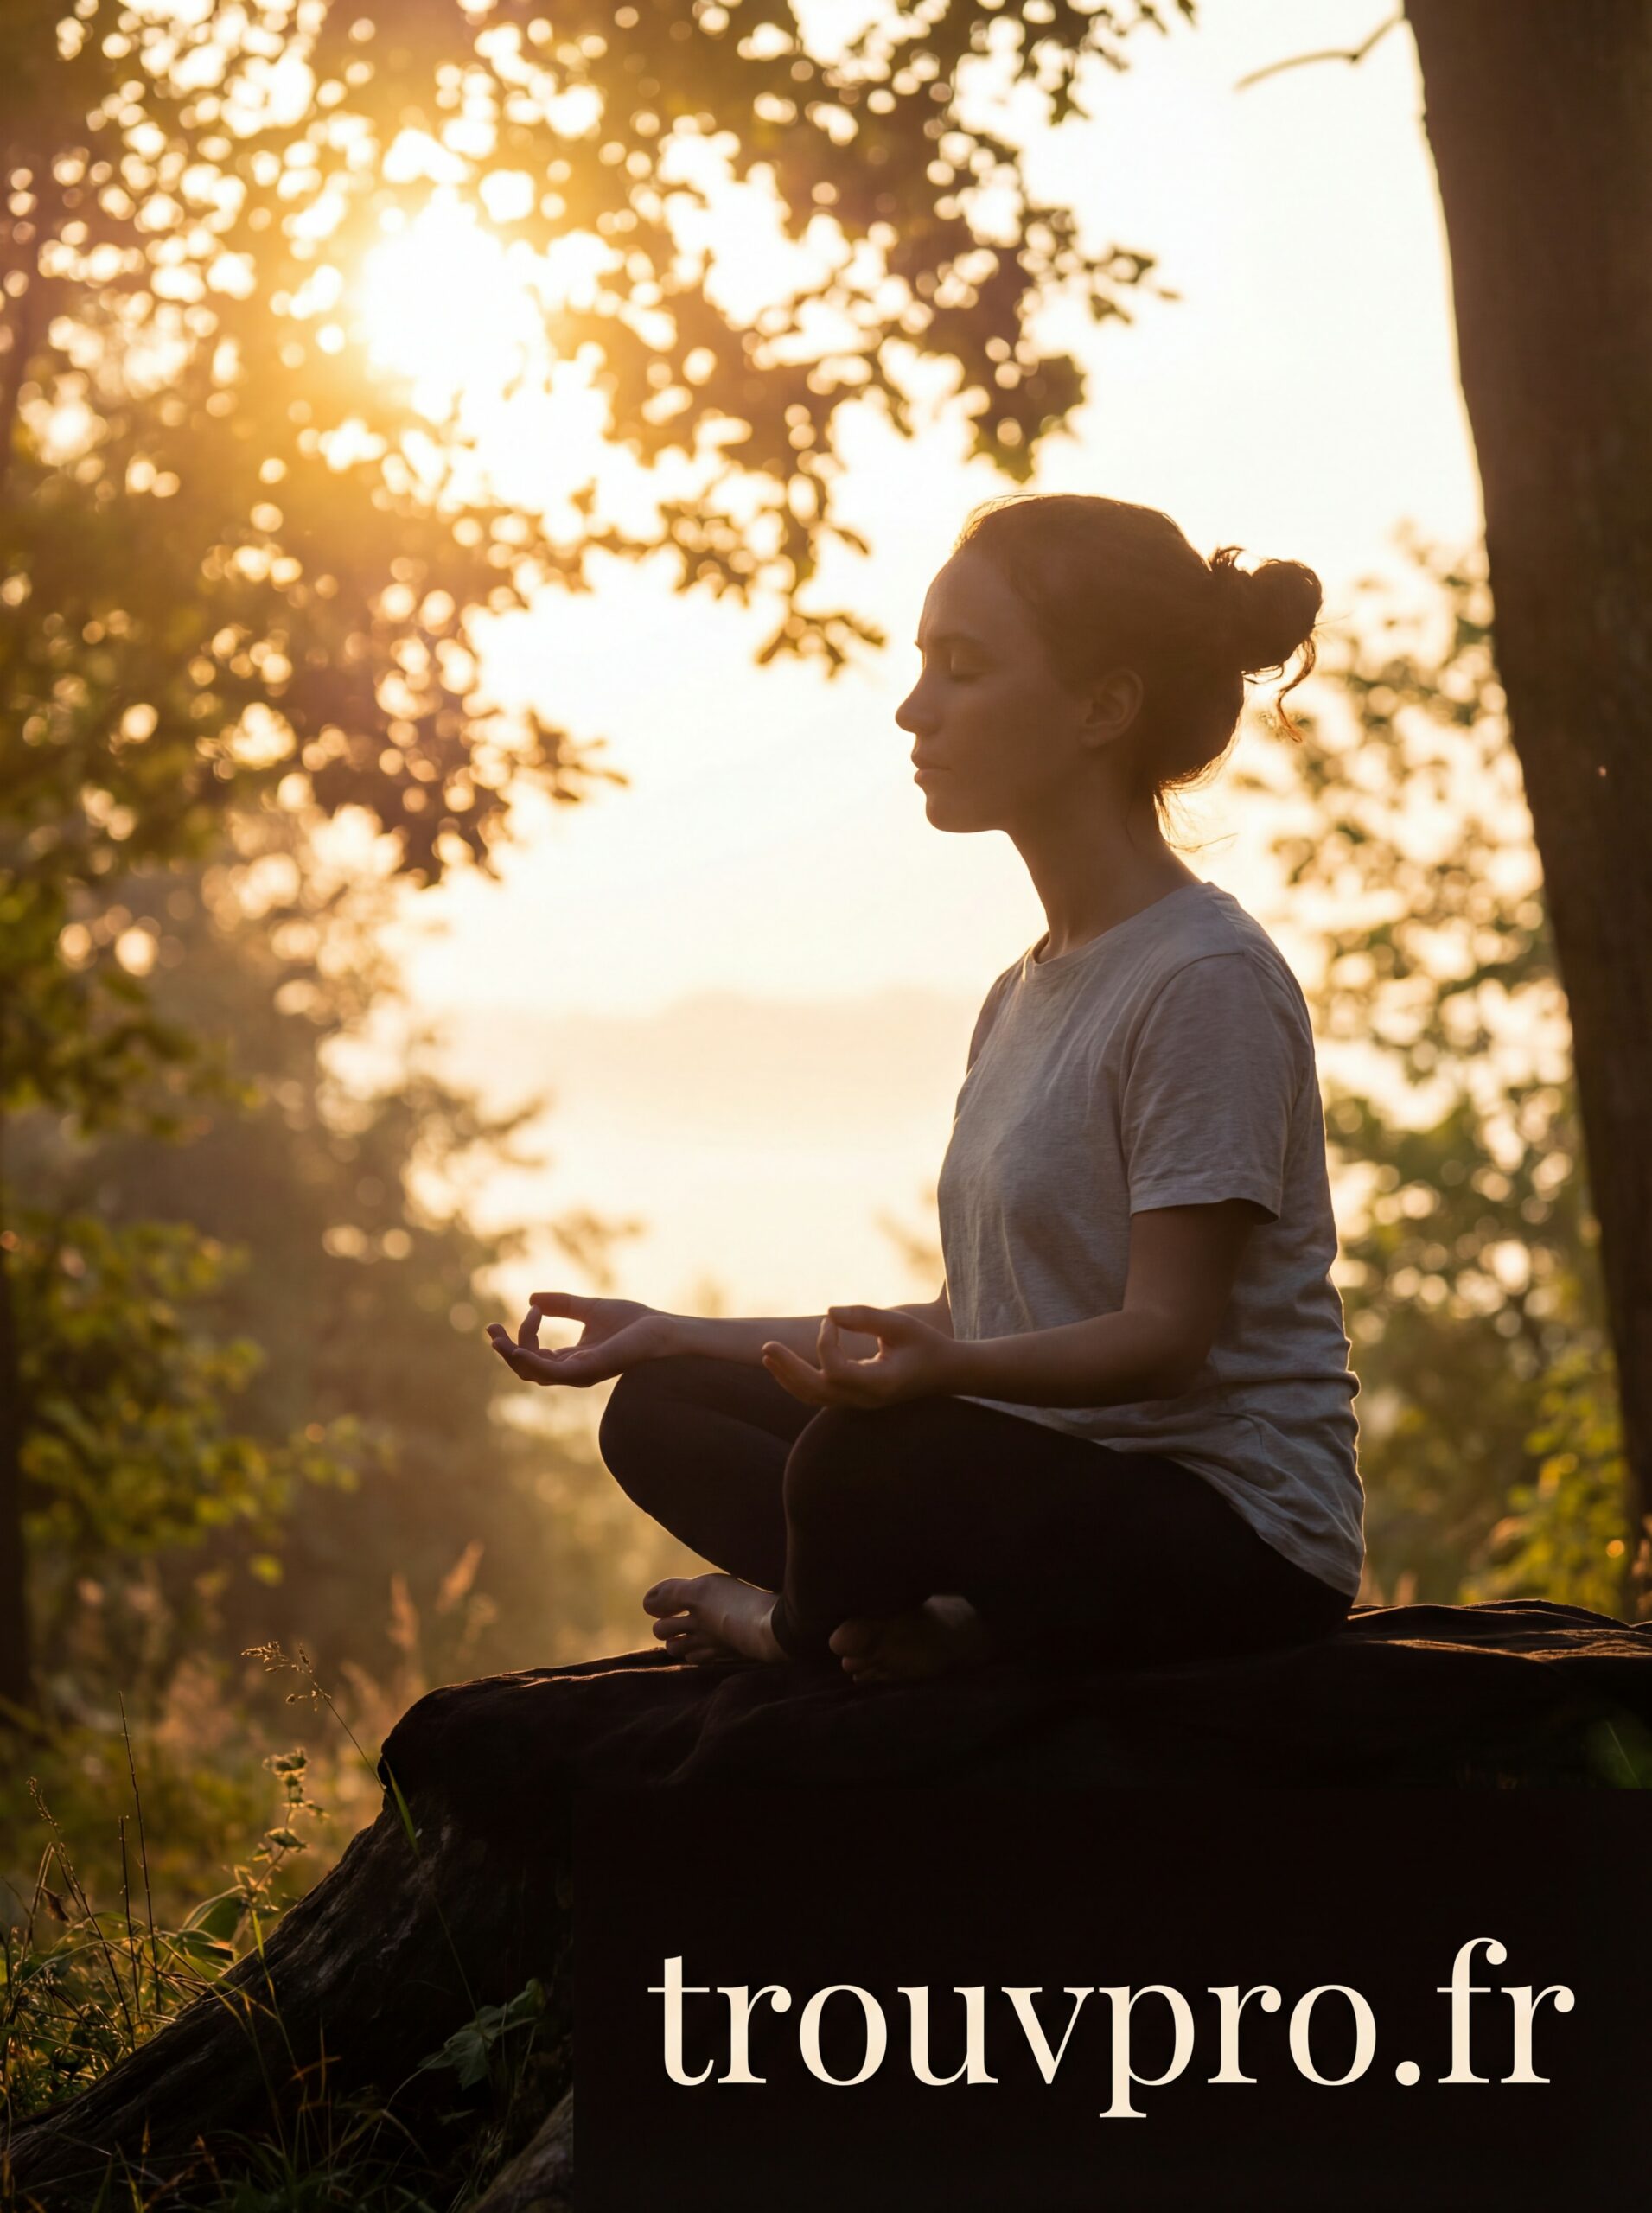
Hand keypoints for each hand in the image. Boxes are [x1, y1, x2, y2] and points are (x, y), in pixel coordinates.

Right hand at [486, 1291, 668, 1388]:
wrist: (663, 1330)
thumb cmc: (635, 1322)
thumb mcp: (590, 1308)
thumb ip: (563, 1305)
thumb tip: (532, 1298)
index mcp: (573, 1360)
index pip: (535, 1355)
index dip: (523, 1334)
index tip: (533, 1307)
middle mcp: (572, 1371)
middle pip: (526, 1368)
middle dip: (505, 1349)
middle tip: (491, 1328)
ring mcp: (578, 1374)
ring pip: (531, 1373)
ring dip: (510, 1354)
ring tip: (498, 1336)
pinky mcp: (586, 1371)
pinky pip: (549, 1373)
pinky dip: (530, 1360)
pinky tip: (519, 1346)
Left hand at [761, 1305, 961, 1409]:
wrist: (945, 1372)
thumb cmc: (926, 1344)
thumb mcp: (901, 1325)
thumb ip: (866, 1317)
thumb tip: (828, 1312)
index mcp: (880, 1385)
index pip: (836, 1371)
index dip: (826, 1343)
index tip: (832, 1320)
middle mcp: (866, 1399)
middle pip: (817, 1390)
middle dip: (789, 1368)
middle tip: (767, 1346)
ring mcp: (859, 1403)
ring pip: (814, 1397)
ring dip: (788, 1376)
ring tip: (768, 1354)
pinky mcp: (855, 1397)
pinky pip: (820, 1394)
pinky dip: (799, 1379)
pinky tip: (784, 1363)